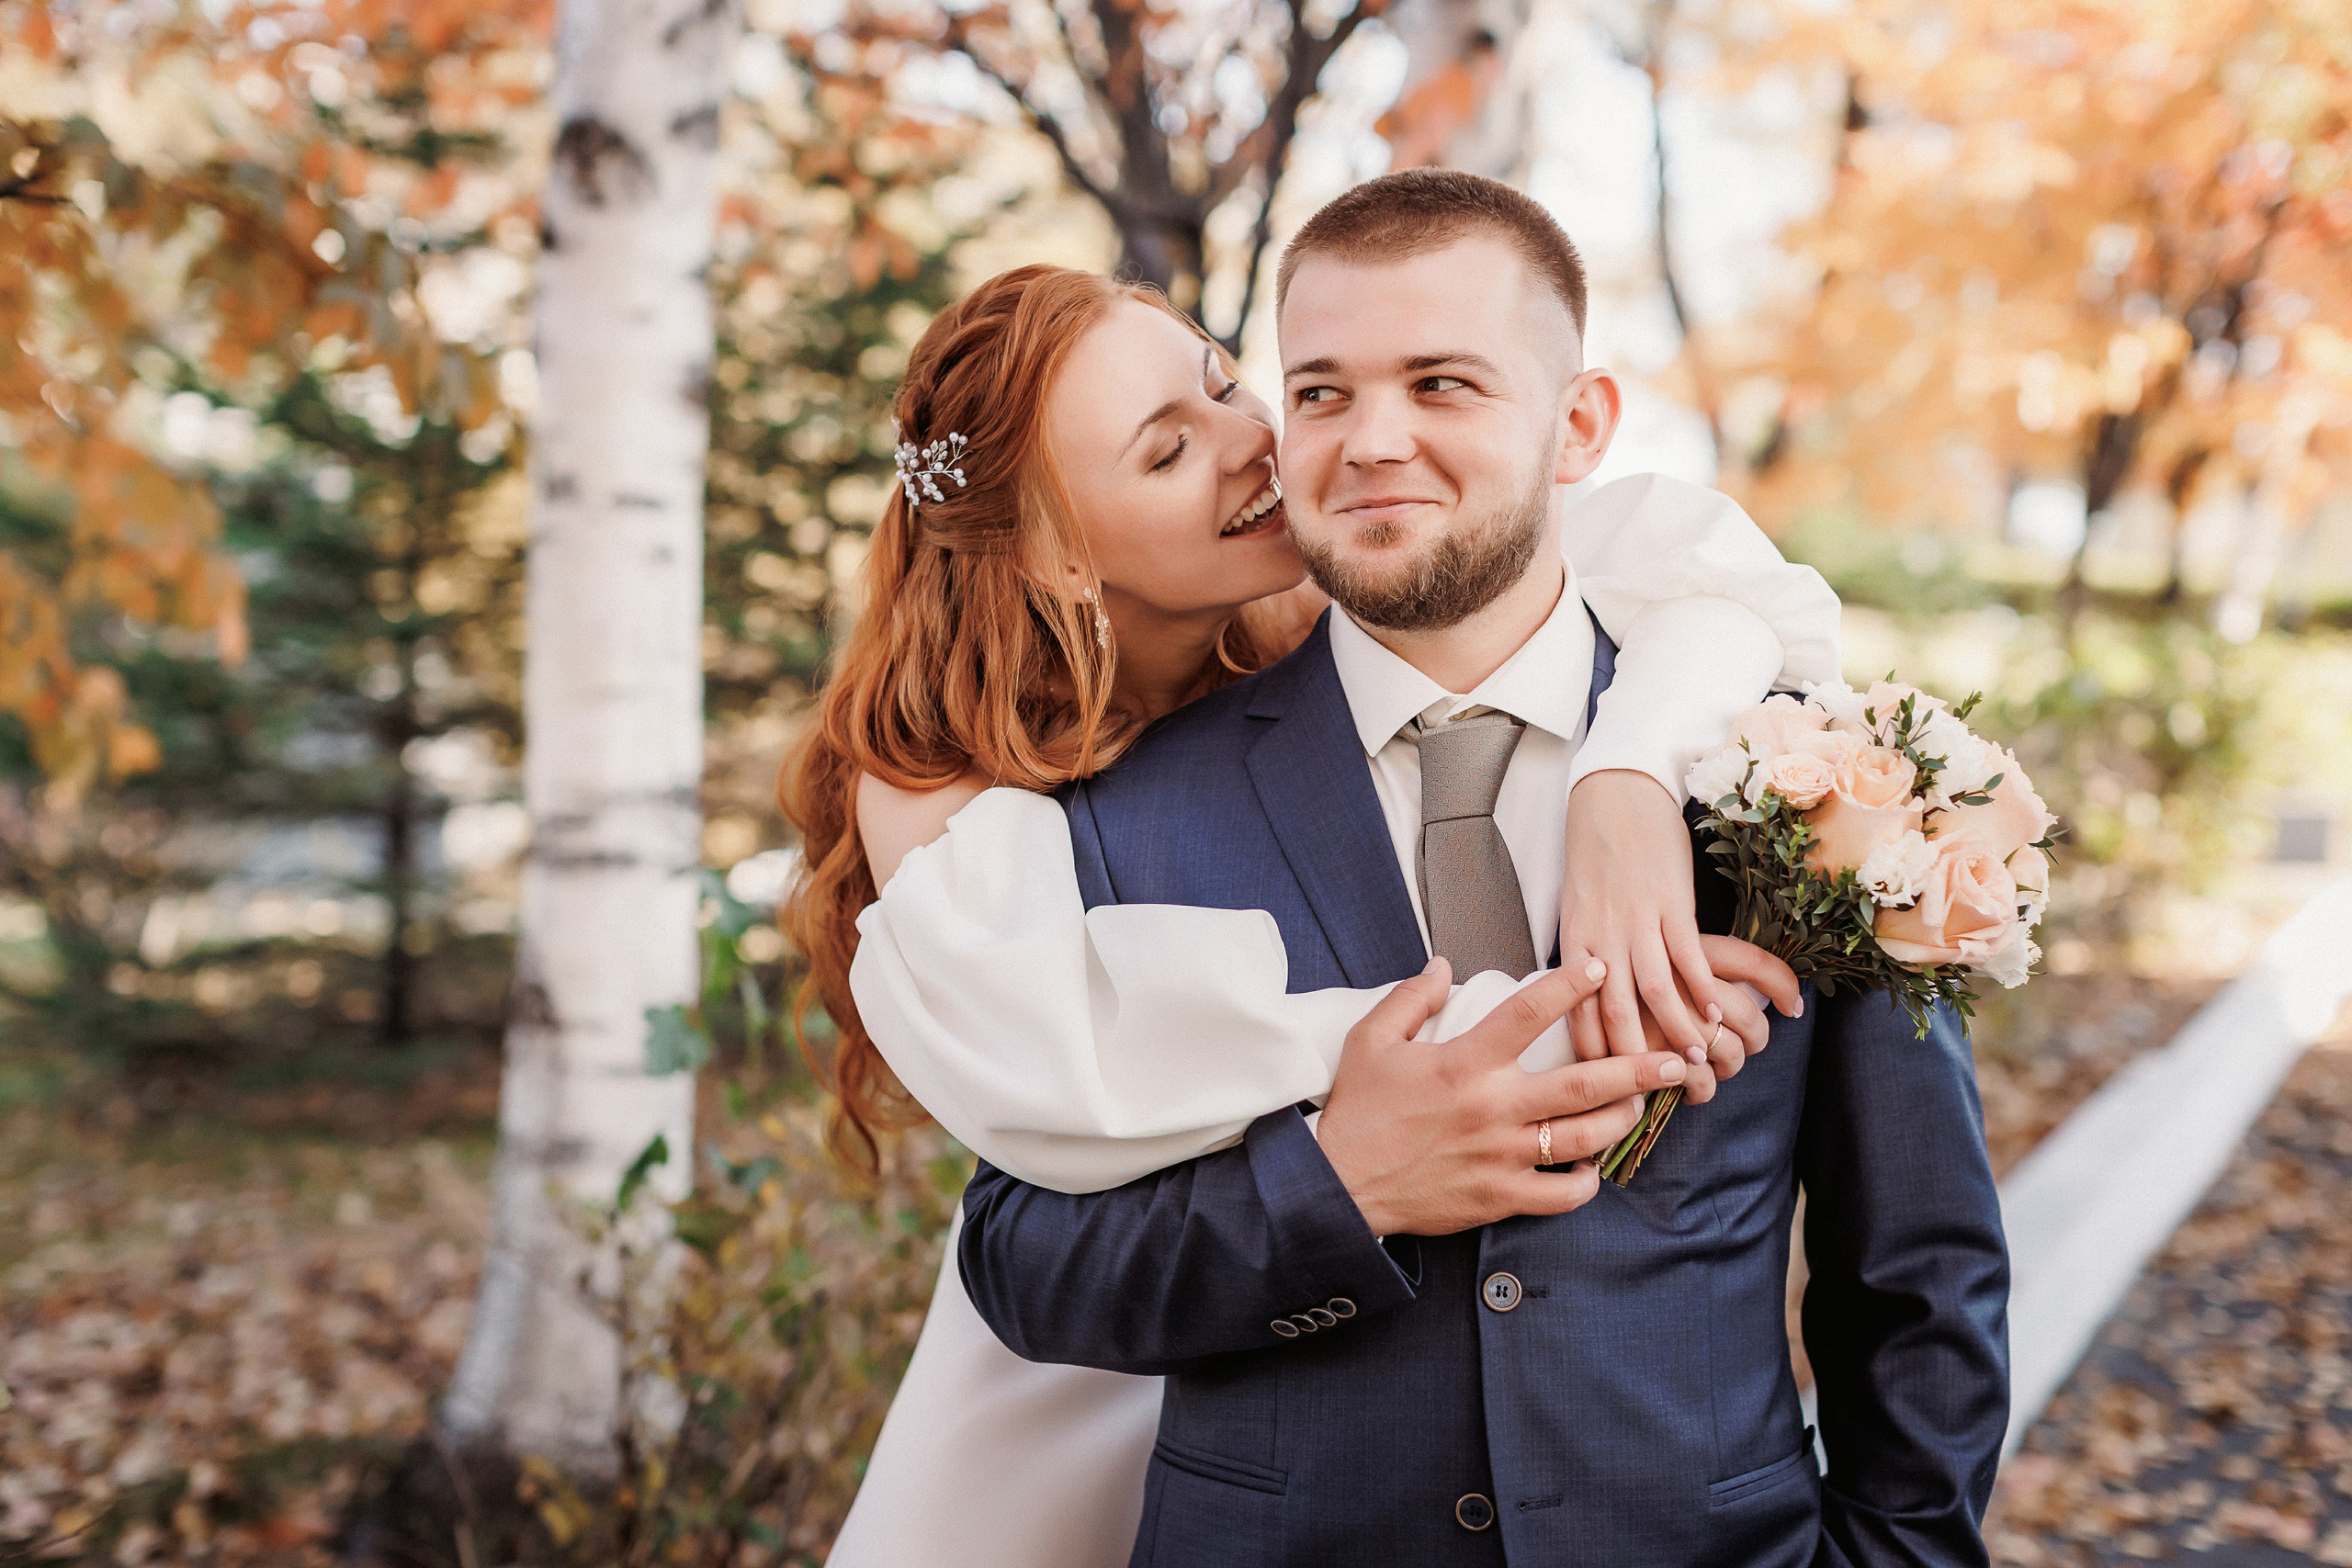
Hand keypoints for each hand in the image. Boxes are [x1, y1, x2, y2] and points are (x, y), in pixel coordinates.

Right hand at [1315, 957, 1689, 1236]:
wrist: (1341, 1184)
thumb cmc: (1358, 1111)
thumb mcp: (1369, 1041)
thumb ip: (1409, 998)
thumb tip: (1441, 965)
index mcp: (1464, 1063)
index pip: (1530, 1013)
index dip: (1570, 986)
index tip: (1601, 970)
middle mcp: (1493, 1107)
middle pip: (1584, 1083)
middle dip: (1638, 1067)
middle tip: (1677, 1057)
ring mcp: (1501, 1156)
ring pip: (1583, 1136)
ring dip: (1622, 1119)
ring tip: (1642, 1104)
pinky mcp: (1500, 1197)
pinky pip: (1561, 1193)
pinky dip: (1585, 1181)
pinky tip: (1591, 1165)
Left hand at [1559, 770, 1803, 1063]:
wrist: (1614, 793)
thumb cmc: (1597, 853)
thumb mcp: (1577, 907)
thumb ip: (1586, 950)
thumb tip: (1592, 992)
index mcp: (1575, 940)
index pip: (1576, 1010)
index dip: (1591, 1053)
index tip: (1603, 1087)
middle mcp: (1602, 935)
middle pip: (1612, 1010)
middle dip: (1632, 1058)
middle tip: (1651, 1091)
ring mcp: (1637, 919)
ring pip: (1654, 989)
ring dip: (1677, 1029)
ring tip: (1696, 1060)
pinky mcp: (1671, 901)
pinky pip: (1689, 955)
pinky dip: (1704, 989)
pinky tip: (1719, 1013)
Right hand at [1617, 935, 1803, 1103]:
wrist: (1554, 961)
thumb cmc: (1605, 945)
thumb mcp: (1649, 932)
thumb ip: (1692, 952)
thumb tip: (1749, 984)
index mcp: (1683, 945)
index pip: (1755, 965)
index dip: (1784, 986)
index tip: (1794, 1007)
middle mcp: (1679, 979)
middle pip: (1749, 1019)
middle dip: (1755, 1040)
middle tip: (1745, 1046)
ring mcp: (1662, 1018)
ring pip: (1726, 1055)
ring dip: (1728, 1070)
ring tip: (1714, 1070)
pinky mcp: (1646, 1055)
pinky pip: (1695, 1083)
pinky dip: (1700, 1090)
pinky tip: (1689, 1088)